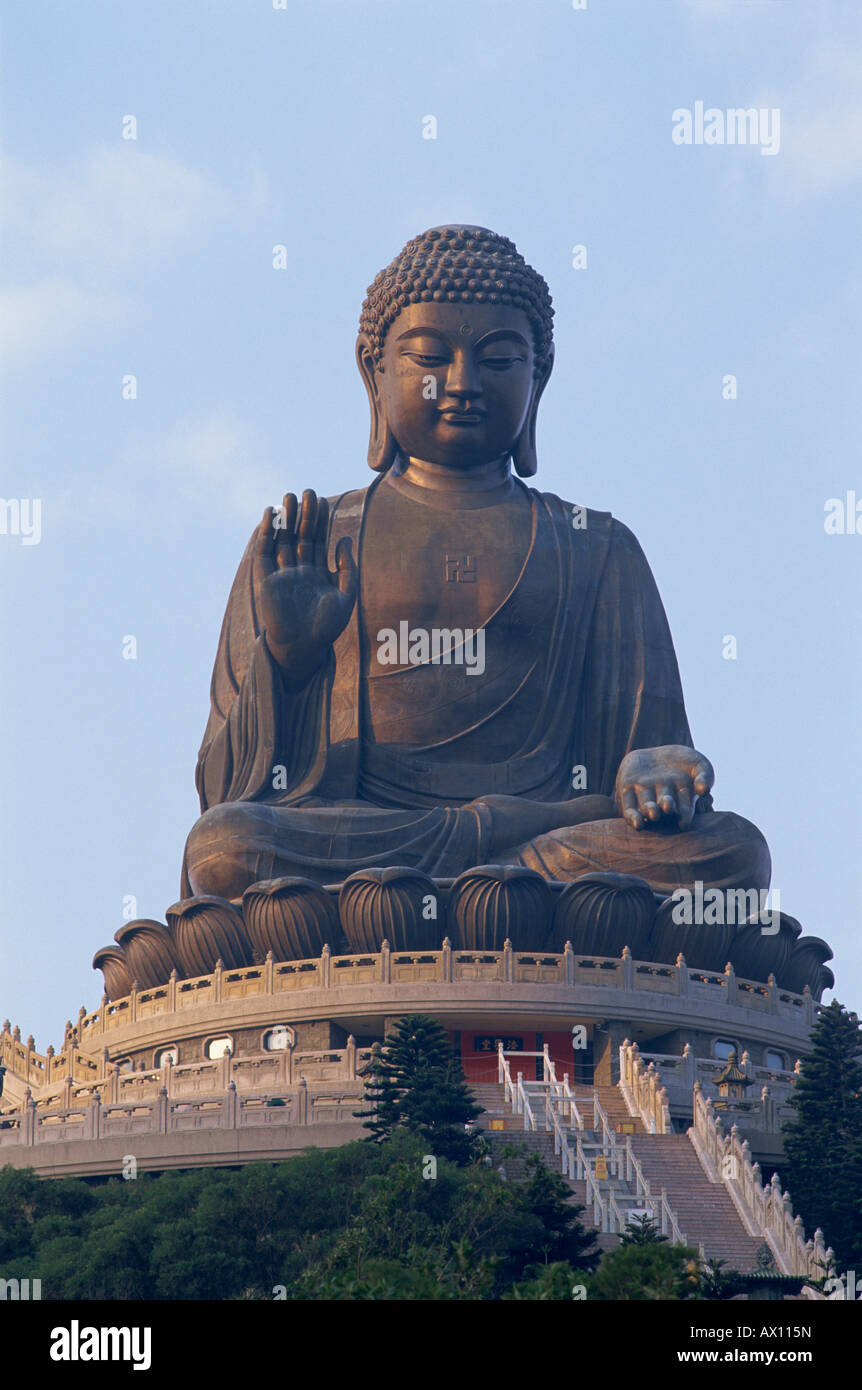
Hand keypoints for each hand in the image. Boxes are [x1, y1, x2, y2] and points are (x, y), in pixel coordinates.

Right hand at [253, 490, 356, 688]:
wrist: (303, 648)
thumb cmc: (326, 628)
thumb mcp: (346, 596)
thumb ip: (347, 569)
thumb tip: (344, 539)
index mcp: (316, 573)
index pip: (317, 540)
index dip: (320, 521)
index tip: (323, 501)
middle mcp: (298, 570)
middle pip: (300, 536)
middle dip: (304, 515)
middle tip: (308, 491)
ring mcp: (281, 573)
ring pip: (282, 540)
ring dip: (285, 519)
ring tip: (289, 496)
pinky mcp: (265, 579)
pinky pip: (264, 552)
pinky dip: (266, 533)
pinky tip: (271, 515)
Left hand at [615, 745, 713, 831]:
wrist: (658, 753)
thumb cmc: (684, 762)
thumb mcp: (698, 765)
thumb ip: (704, 776)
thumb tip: (703, 790)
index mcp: (680, 800)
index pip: (684, 811)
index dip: (684, 816)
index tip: (684, 822)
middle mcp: (662, 802)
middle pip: (664, 807)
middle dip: (666, 807)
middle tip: (668, 807)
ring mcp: (645, 797)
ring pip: (645, 808)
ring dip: (649, 811)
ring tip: (653, 812)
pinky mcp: (627, 790)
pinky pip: (628, 807)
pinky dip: (632, 816)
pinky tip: (636, 821)